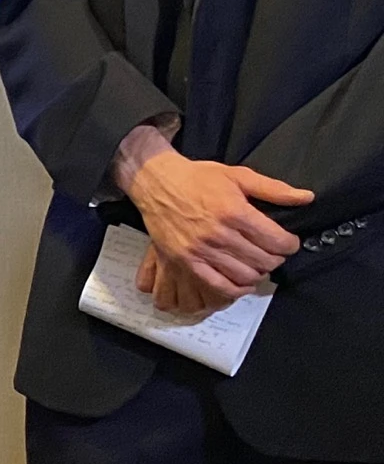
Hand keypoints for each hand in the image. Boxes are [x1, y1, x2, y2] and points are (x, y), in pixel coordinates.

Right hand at [116, 130, 309, 302]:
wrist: (156, 183)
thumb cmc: (198, 178)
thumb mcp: (237, 175)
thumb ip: (273, 189)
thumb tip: (306, 198)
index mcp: (235, 212)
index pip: (277, 241)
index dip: (290, 244)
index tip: (287, 242)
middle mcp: (219, 234)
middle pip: (264, 261)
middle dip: (275, 258)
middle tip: (272, 252)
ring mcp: (201, 250)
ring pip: (245, 275)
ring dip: (258, 272)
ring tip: (256, 263)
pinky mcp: (186, 261)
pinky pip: (219, 285)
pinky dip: (236, 289)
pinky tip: (242, 281)